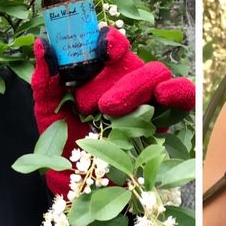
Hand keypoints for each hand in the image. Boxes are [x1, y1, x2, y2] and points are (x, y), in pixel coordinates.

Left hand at [31, 29, 194, 196]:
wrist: (75, 184)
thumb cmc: (61, 145)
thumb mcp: (47, 113)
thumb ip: (45, 81)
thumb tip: (42, 44)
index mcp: (100, 73)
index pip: (112, 46)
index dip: (111, 41)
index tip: (101, 50)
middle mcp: (125, 82)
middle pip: (135, 61)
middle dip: (119, 78)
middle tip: (100, 106)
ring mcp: (147, 102)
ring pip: (156, 76)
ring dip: (136, 87)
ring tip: (113, 111)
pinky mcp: (165, 122)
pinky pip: (183, 99)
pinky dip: (180, 92)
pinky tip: (164, 95)